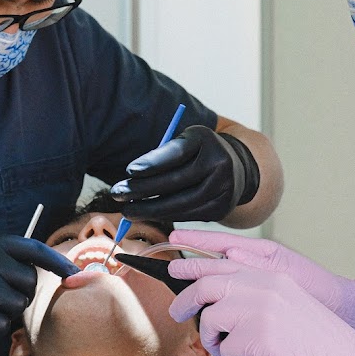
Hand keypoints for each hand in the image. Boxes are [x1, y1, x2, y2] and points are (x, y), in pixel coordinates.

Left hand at [110, 126, 258, 221]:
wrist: (237, 168)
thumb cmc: (199, 152)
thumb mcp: (185, 141)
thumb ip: (163, 152)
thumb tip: (133, 175)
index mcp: (206, 139)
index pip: (176, 153)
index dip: (152, 163)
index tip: (129, 171)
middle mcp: (219, 163)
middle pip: (175, 182)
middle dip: (142, 190)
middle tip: (117, 194)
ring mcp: (223, 189)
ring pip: (180, 204)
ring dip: (150, 209)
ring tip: (128, 210)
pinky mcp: (221, 209)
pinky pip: (187, 215)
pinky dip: (165, 216)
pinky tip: (148, 214)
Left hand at [168, 260, 354, 355]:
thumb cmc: (321, 345)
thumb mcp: (287, 304)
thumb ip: (254, 296)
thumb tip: (215, 305)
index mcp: (271, 275)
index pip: (222, 263)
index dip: (193, 266)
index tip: (175, 269)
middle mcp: (264, 285)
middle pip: (206, 284)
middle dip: (185, 301)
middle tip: (176, 313)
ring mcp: (260, 308)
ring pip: (211, 319)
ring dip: (214, 340)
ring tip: (232, 354)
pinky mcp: (258, 334)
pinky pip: (227, 349)